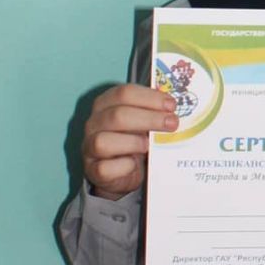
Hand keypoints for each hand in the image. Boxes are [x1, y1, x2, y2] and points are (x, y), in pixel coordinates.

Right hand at [82, 84, 177, 199]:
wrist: (119, 171)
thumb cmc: (132, 140)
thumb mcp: (142, 121)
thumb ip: (154, 111)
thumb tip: (174, 106)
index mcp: (106, 104)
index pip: (124, 93)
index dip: (150, 98)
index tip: (171, 105)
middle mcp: (94, 123)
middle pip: (118, 115)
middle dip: (150, 118)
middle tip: (172, 123)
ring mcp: (90, 147)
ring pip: (104, 141)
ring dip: (133, 142)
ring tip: (150, 145)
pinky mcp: (93, 170)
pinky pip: (105, 168)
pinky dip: (123, 166)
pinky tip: (135, 165)